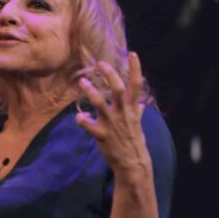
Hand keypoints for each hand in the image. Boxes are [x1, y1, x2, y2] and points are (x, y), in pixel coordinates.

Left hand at [75, 53, 151, 178]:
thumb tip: (140, 103)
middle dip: (109, 75)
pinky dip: (82, 120)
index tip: (132, 53)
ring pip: (100, 104)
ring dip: (90, 91)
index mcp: (132, 109)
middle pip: (117, 89)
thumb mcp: (138, 124)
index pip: (136, 85)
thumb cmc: (134, 142)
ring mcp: (112, 124)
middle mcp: (123, 113)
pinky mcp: (101, 135)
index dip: (135, 69)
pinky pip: (89, 125)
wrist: (132, 163)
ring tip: (81, 81)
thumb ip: (137, 112)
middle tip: (100, 63)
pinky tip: (78, 116)